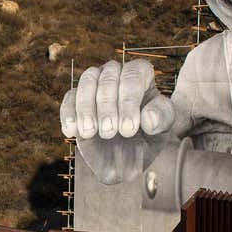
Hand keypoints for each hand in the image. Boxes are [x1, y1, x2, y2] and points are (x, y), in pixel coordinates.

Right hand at [60, 60, 176, 185]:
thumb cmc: (148, 139)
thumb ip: (162, 119)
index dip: (129, 102)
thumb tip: (148, 117)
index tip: (128, 130)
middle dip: (107, 106)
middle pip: (108, 77)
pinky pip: (69, 99)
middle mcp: (116, 73)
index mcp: (141, 74)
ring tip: (90, 132)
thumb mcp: (162, 131)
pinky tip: (72, 131)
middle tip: (109, 133)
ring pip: (86, 82)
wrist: (126, 158)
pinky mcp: (76, 100)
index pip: (133, 76)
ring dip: (86, 108)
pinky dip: (69, 114)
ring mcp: (94, 84)